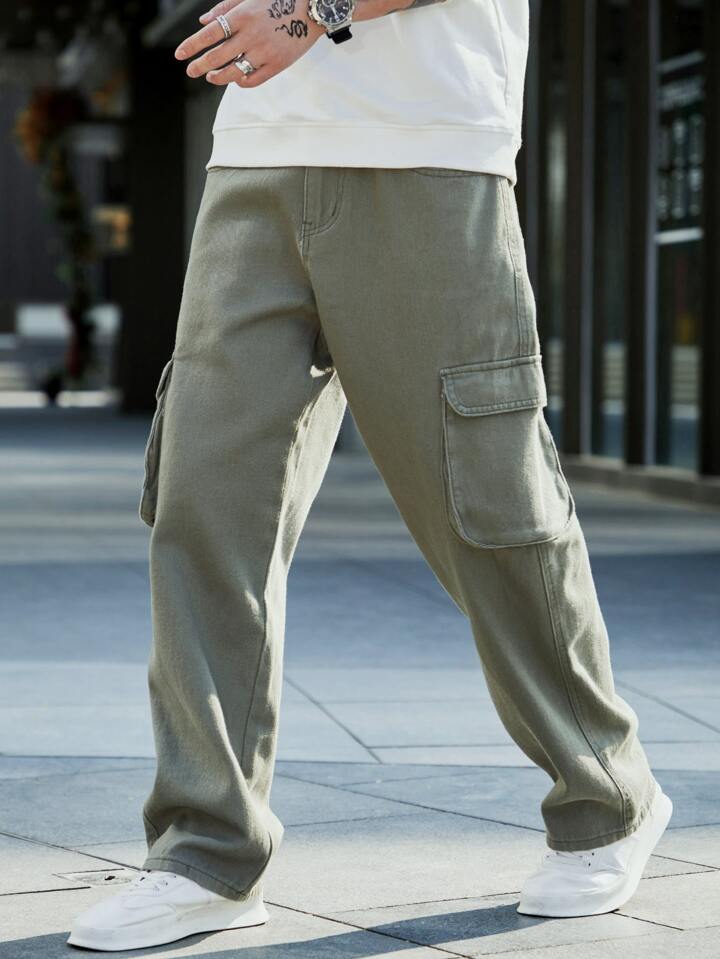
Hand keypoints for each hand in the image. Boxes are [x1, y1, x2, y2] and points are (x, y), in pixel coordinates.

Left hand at [175, 0, 323, 87]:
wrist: (311, 8)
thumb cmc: (278, 0)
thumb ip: (225, 7)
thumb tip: (203, 21)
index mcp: (242, 15)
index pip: (209, 34)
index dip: (192, 46)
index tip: (179, 55)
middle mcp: (251, 36)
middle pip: (217, 56)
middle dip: (200, 65)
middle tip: (191, 71)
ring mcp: (264, 52)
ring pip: (233, 72)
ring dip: (218, 77)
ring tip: (210, 77)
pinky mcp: (277, 65)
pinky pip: (253, 80)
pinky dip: (241, 82)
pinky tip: (235, 80)